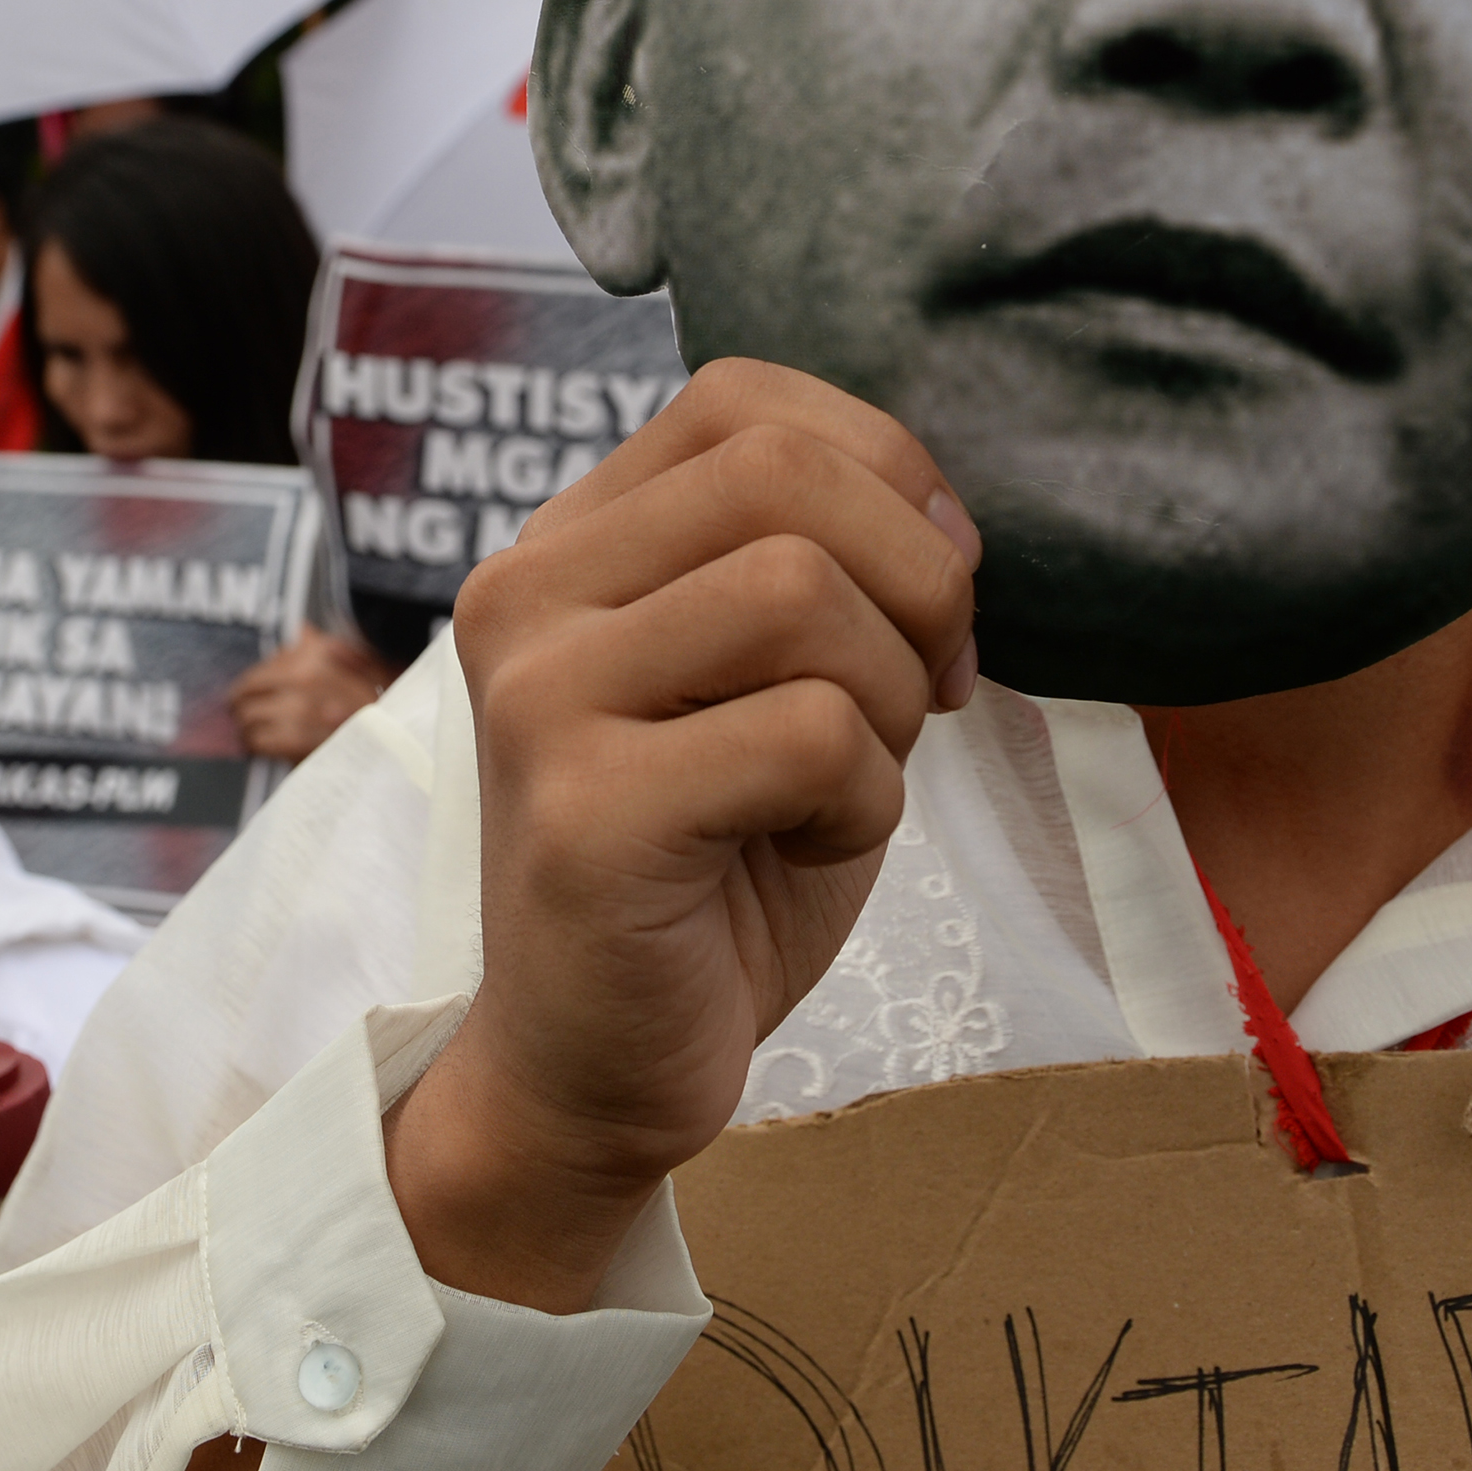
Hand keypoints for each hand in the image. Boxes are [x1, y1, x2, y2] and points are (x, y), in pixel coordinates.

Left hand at [229, 629, 390, 763]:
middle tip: (242, 711)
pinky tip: (265, 745)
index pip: (266, 667)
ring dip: (249, 726)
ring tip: (254, 730)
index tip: (249, 691)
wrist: (397, 743)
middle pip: (249, 691)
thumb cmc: (381, 705)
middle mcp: (305, 678)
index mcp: (318, 655)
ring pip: (249, 717)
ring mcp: (299, 711)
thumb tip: (303, 630)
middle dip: (243, 703)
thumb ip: (327, 646)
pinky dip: (257, 744)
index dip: (255, 681)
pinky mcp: (296, 742)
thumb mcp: (363, 664)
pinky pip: (258, 741)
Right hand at [391, 359, 977, 1314]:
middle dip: (913, 584)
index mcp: (569, 542)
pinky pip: (811, 734)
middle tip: (920, 700)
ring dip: (888, 701)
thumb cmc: (706, 871)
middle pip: (786, 477)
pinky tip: (805, 848)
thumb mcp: (765, 680)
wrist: (595, 1070)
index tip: (919, 598)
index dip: (882, 471)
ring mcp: (539, 698)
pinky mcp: (584, 811)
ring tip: (842, 784)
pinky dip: (865, 801)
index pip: (745, 400)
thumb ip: (817, 562)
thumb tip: (946, 511)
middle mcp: (525, 593)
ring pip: (802, 593)